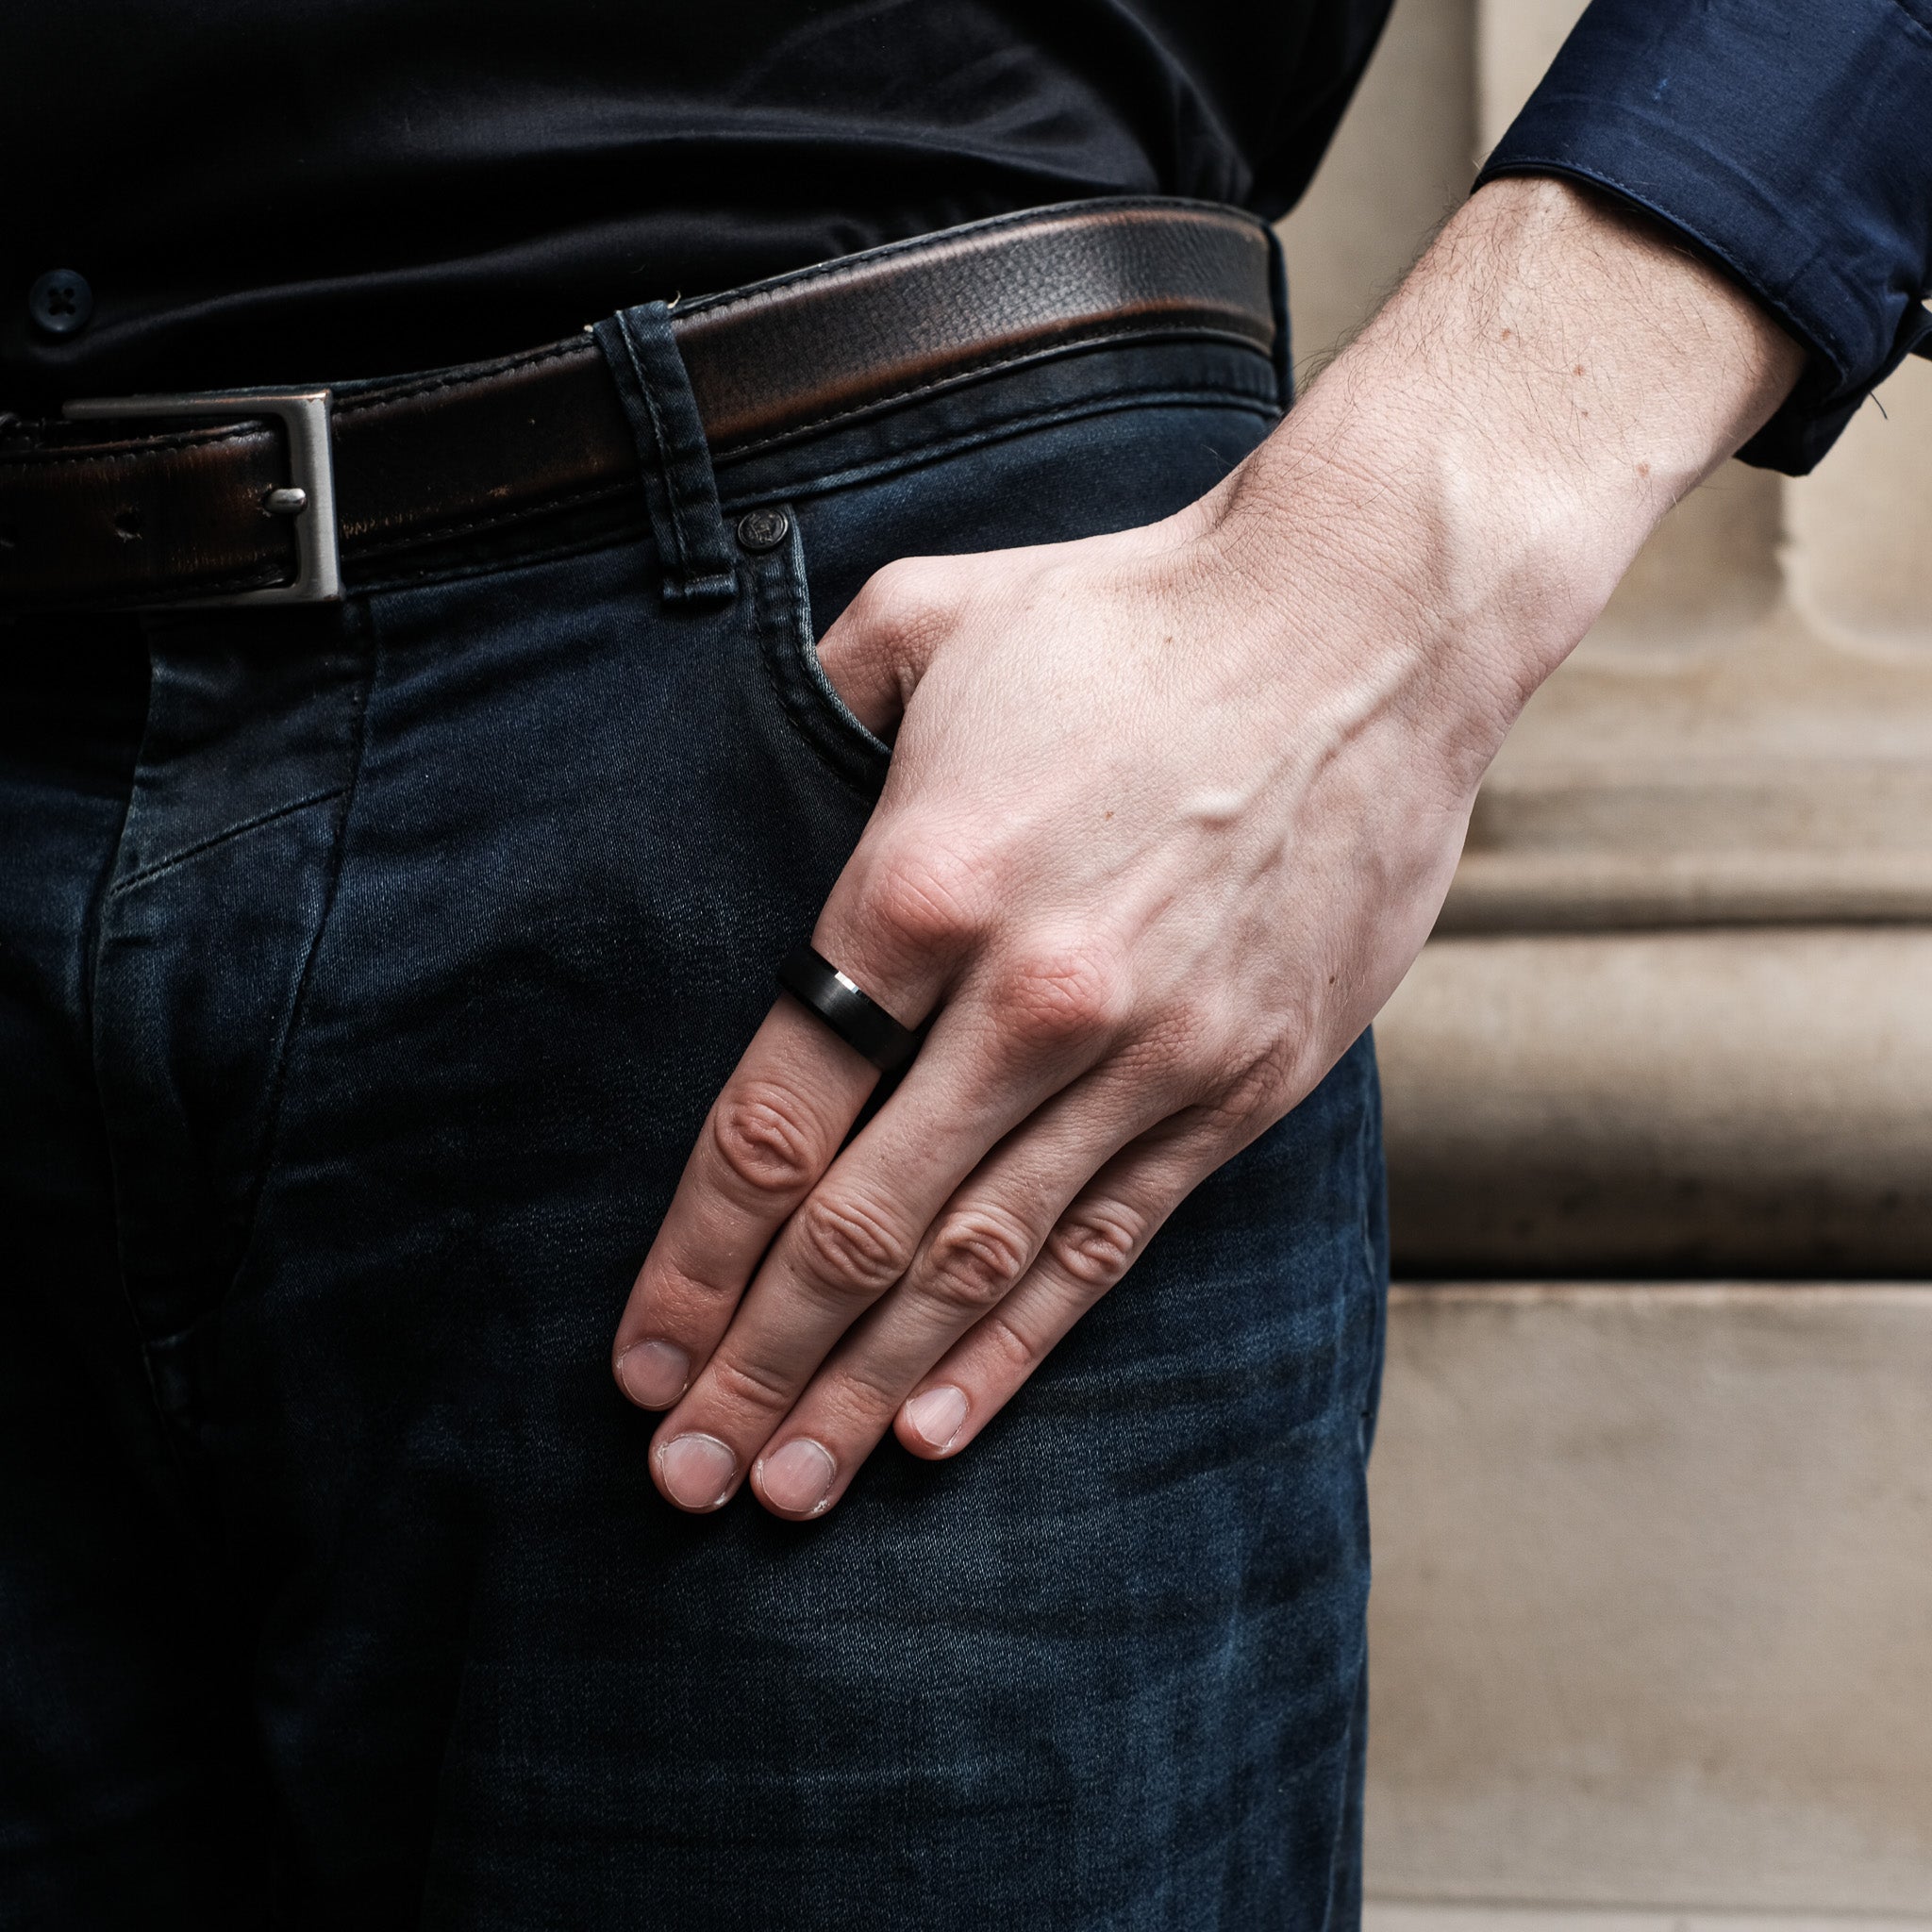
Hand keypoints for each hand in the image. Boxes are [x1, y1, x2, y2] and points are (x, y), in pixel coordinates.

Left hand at [610, 178, 1802, 1517]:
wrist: (1370, 623)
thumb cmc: (1135, 618)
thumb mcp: (929, 621)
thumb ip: (810, 710)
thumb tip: (743, 766)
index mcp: (922, 886)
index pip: (771, 1121)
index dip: (693, 1256)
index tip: (641, 1353)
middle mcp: (1027, 997)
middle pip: (858, 1227)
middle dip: (758, 1362)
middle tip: (688, 1469)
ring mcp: (1145, 1054)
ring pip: (978, 1264)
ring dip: (868, 1385)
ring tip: (788, 1488)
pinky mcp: (1239, 1081)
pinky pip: (1108, 1245)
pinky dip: (1018, 1347)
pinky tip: (940, 1423)